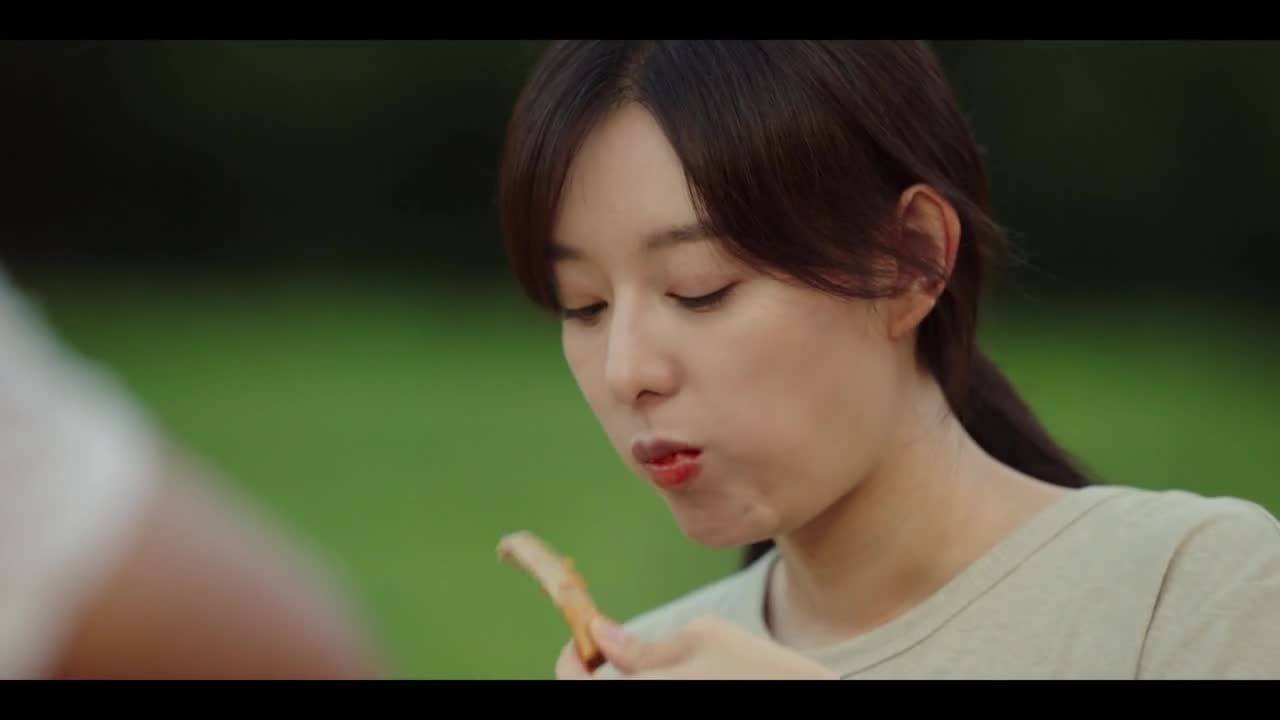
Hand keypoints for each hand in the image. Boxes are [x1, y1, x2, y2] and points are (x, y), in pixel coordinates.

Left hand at [555, 614, 839, 679]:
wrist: (816, 699)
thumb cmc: (759, 672)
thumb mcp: (704, 639)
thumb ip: (644, 648)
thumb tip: (601, 635)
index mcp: (640, 694)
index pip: (571, 682)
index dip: (571, 658)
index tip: (583, 637)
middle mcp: (642, 713)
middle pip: (595, 697)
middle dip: (594, 677)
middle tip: (611, 652)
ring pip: (628, 700)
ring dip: (627, 686)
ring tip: (650, 668)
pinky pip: (652, 702)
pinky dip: (650, 690)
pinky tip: (675, 680)